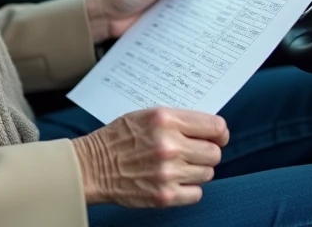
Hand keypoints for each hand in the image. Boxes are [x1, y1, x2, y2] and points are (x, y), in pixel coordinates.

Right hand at [72, 107, 228, 207]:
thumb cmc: (117, 138)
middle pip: (214, 153)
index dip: (219, 133)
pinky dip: (189, 189)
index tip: (217, 137)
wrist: (92, 166)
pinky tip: (174, 181)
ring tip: (178, 167)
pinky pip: (196, 193)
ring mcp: (168, 172)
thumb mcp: (145, 115)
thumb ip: (177, 120)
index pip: (215, 126)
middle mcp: (169, 145)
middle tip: (194, 153)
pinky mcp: (164, 195)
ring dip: (196, 171)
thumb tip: (207, 128)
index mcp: (165, 120)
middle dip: (207, 153)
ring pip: (207, 173)